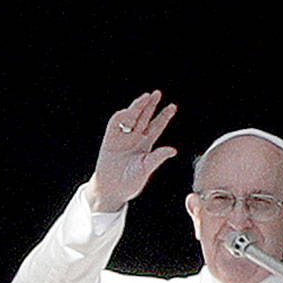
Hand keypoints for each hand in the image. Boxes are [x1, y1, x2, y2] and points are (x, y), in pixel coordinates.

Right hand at [90, 90, 177, 212]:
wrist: (111, 189)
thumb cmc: (130, 183)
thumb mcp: (146, 169)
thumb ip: (157, 158)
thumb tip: (173, 150)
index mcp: (146, 145)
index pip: (156, 127)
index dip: (164, 116)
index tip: (173, 106)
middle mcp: (135, 138)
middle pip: (144, 117)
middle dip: (150, 105)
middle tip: (157, 93)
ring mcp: (122, 137)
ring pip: (131, 117)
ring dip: (138, 106)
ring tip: (145, 97)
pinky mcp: (110, 138)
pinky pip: (115, 123)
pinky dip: (122, 116)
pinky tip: (130, 112)